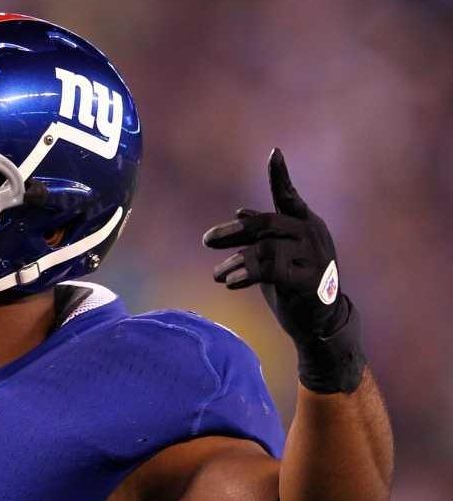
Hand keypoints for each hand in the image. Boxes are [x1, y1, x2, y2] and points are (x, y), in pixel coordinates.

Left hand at [203, 148, 364, 392]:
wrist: (319, 322)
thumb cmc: (294, 284)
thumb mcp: (276, 255)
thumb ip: (261, 234)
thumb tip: (240, 211)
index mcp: (304, 224)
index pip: (289, 196)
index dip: (281, 176)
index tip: (275, 153)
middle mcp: (312, 235)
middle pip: (266, 224)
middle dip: (233, 232)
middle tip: (206, 241)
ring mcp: (315, 257)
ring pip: (266, 249)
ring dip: (236, 262)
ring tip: (217, 276)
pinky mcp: (311, 281)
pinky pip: (273, 271)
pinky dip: (247, 274)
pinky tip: (230, 283)